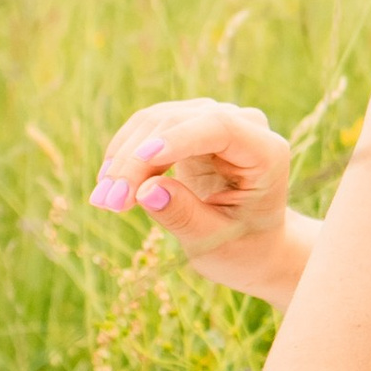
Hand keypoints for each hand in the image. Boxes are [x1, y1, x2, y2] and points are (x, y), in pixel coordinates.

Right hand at [88, 100, 292, 277]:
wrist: (253, 246)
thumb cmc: (243, 249)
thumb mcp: (216, 242)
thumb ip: (184, 215)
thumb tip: (146, 190)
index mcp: (266, 153)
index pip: (219, 127)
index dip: (177, 139)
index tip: (141, 161)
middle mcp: (243, 126)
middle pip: (179, 122)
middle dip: (137, 160)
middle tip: (108, 202)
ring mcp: (214, 121)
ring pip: (156, 121)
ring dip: (123, 158)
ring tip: (103, 200)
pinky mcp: (189, 127)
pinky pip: (148, 130)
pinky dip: (125, 156)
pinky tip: (111, 186)